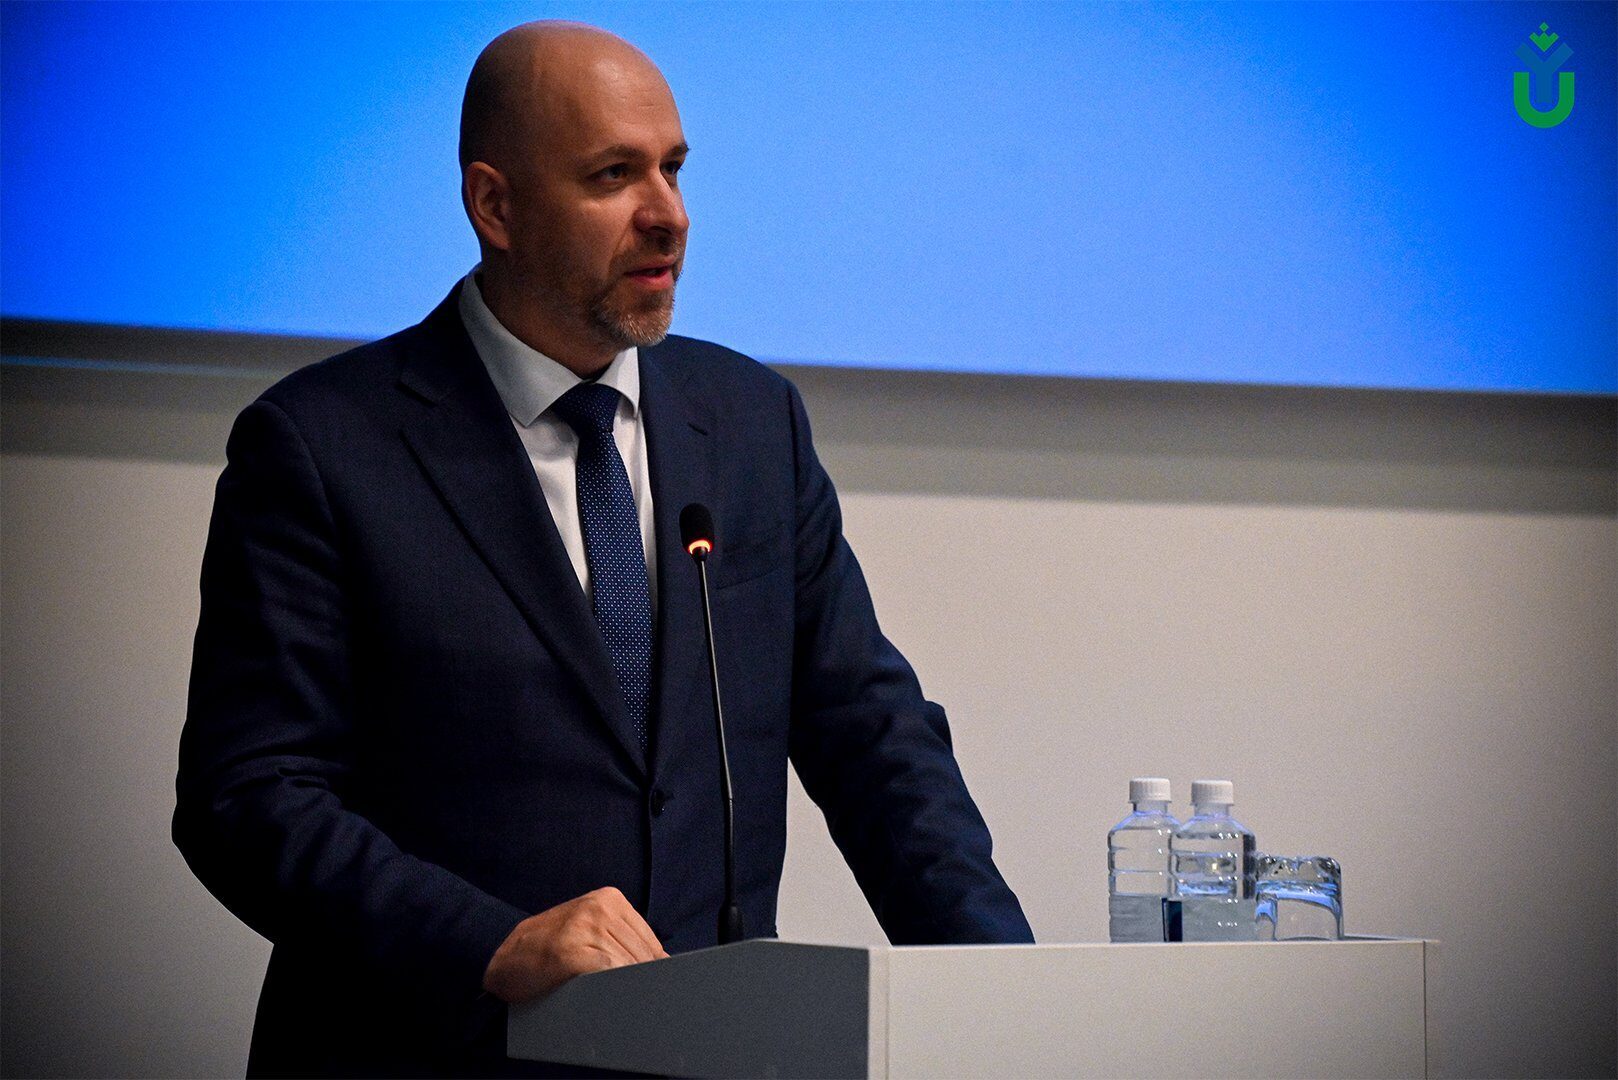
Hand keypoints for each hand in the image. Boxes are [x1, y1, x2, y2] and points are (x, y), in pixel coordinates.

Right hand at [482, 886, 668, 1002]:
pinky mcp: (570, 951)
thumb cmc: (549, 949)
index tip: (655, 987)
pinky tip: (608, 997)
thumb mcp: (589, 929)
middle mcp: (599, 907)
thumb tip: (663, 965)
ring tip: (622, 1001)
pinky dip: (614, 988)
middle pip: (643, 953)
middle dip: (645, 979)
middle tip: (640, 999)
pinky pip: (609, 972)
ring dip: (631, 986)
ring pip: (629, 964)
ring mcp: (584, 927)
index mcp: (609, 899)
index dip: (655, 969)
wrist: (503, 958)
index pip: (651, 941)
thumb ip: (621, 939)